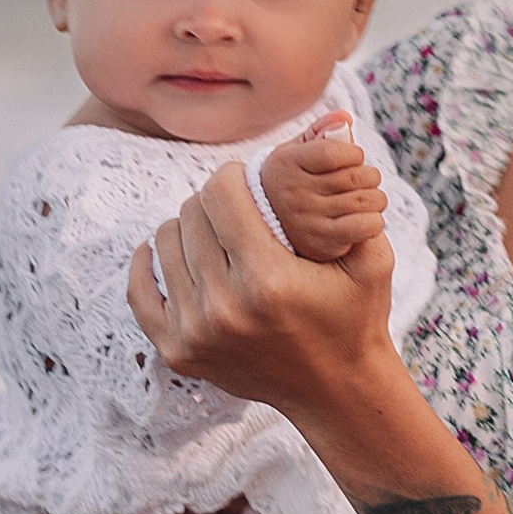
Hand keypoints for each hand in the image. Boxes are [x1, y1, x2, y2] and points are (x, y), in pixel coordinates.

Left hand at [128, 154, 393, 431]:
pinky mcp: (177, 352)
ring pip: (165, 243)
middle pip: (191, 214)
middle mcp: (224, 307)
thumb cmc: (356, 317)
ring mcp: (195, 333)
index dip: (233, 175)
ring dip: (187, 228)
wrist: (337, 392)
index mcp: (268, 279)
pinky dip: (148, 263)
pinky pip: (140, 290)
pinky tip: (163, 250)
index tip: (246, 179)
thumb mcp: (372, 257)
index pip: (220, 193)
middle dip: (214, 201)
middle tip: (235, 206)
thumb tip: (338, 122)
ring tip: (215, 232)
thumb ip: (354, 194)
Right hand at [261, 116, 392, 269]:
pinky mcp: (321, 242)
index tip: (356, 157)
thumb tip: (344, 119)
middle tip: (367, 180)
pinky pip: (365, 226)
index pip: (333, 152)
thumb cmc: (293, 180)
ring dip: (377, 198)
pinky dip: (375, 221)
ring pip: (364, 200)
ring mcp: (307, 219)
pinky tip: (368, 218)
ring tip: (370, 198)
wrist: (271, 225)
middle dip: (371, 175)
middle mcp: (294, 191)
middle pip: (355, 176)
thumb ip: (322, 132)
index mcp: (288, 163)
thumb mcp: (299, 152)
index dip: (354, 153)